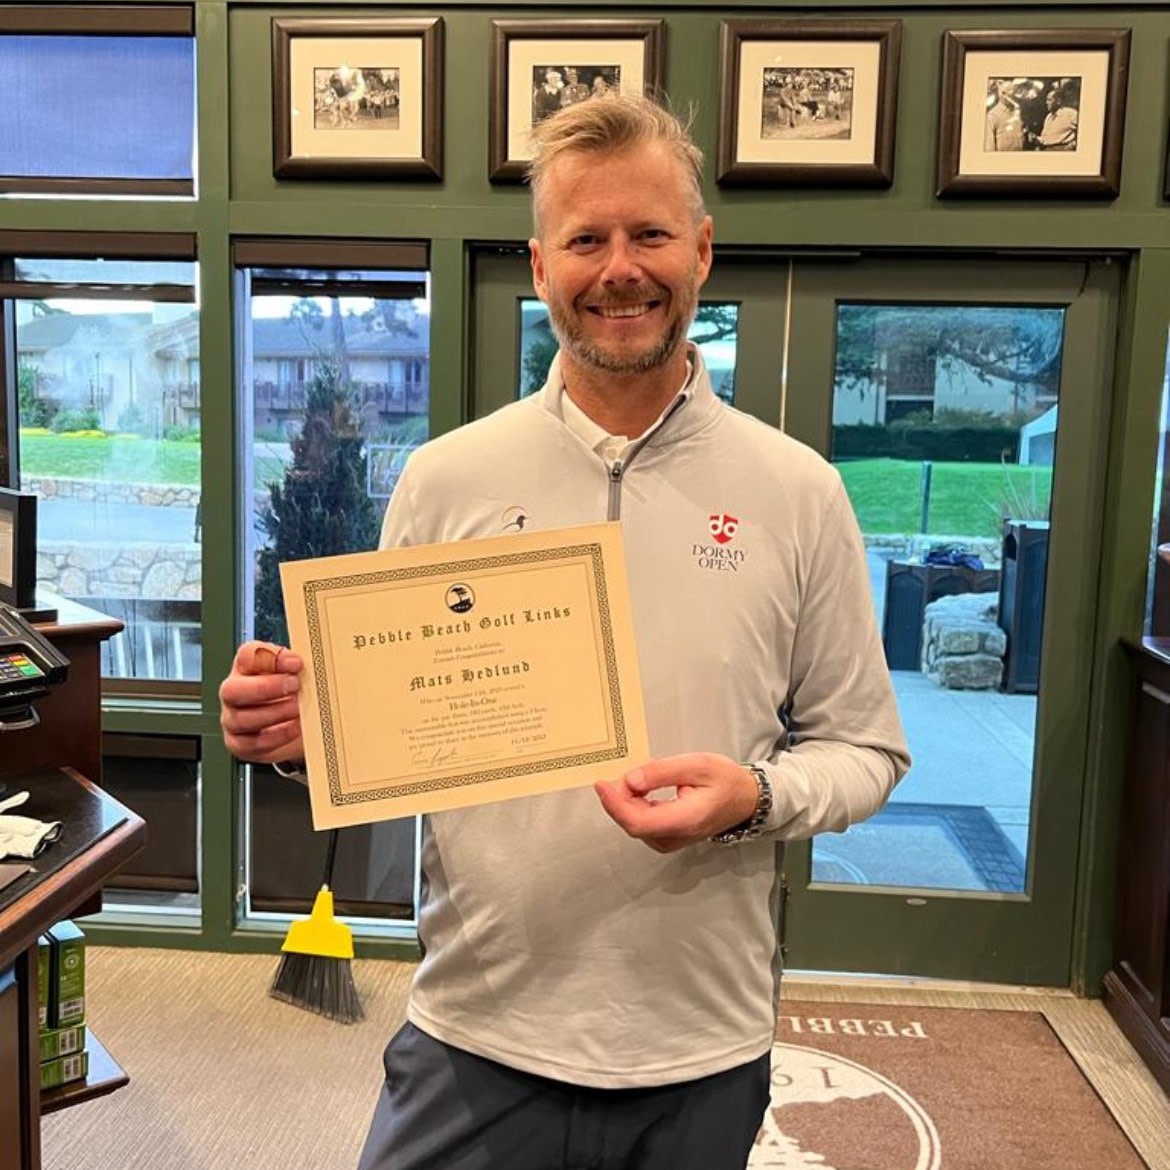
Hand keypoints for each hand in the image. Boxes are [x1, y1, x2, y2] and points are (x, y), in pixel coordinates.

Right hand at [218, 641, 304, 764]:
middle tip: (294, 686)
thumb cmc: (291, 693)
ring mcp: (233, 720)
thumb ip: (296, 665)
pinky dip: (278, 735)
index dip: (271, 658)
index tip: (296, 663)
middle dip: (266, 688)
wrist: (292, 725)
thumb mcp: (295, 674)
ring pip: (242, 719)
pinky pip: (253, 743)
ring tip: (298, 708)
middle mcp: (233, 692)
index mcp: (246, 667)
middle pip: (233, 690)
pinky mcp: (240, 744)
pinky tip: (295, 727)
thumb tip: (304, 664)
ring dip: (275, 713)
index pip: (247, 656)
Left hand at [594, 752, 759, 852]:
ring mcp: (671, 841)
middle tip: (619, 773)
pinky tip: (644, 787)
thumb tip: (629, 781)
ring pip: (635, 824)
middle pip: (632, 823)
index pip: (637, 822)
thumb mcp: (696, 764)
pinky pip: (643, 823)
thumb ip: (661, 772)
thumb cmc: (725, 781)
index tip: (601, 784)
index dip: (614, 804)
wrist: (745, 799)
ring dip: (627, 801)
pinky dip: (635, 805)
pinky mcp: (668, 838)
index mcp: (685, 820)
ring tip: (639, 776)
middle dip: (618, 798)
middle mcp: (676, 836)